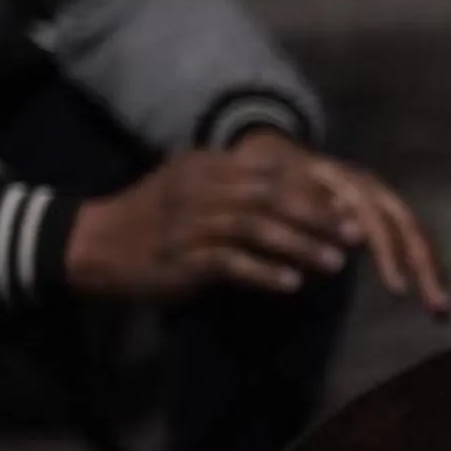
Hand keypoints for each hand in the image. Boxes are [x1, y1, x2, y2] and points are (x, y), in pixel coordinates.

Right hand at [66, 137, 448, 313]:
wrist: (96, 243)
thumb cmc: (155, 218)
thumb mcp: (195, 188)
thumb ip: (239, 189)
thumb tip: (298, 200)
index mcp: (207, 166)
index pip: (271, 173)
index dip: (314, 191)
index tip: (350, 208)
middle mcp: (200, 188)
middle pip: (270, 198)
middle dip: (318, 217)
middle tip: (354, 237)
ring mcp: (189, 223)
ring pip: (254, 228)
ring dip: (299, 247)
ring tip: (334, 265)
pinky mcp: (180, 259)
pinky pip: (229, 263)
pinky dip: (263, 273)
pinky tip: (291, 284)